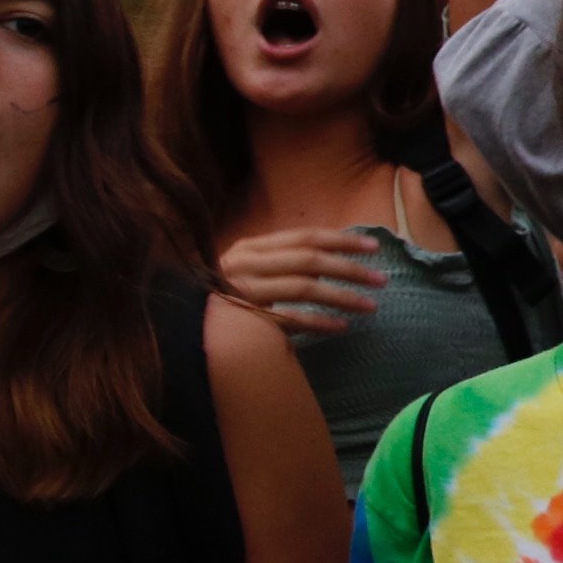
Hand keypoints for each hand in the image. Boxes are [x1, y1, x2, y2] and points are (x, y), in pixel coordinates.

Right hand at [217, 225, 385, 331]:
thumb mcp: (250, 268)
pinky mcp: (243, 317)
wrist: (181, 320)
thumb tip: (329, 262)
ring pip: (304, 288)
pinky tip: (341, 326)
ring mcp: (244, 290)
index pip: (305, 237)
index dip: (342, 239)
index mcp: (253, 246)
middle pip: (310, 260)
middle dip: (350, 268)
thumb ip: (284, 261)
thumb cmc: (224, 294)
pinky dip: (317, 322)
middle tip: (382, 280)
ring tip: (371, 306)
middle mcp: (247, 263)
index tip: (374, 246)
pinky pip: (288, 319)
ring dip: (341, 296)